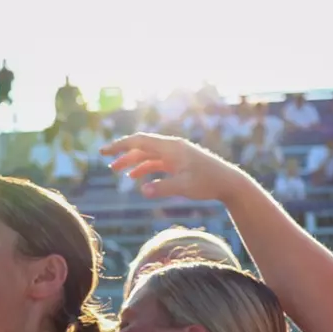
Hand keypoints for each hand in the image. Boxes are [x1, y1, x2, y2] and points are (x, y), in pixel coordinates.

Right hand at [100, 133, 252, 201]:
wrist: (228, 182)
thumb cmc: (208, 182)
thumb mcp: (184, 187)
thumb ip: (162, 188)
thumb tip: (142, 190)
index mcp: (171, 147)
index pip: (139, 141)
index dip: (120, 145)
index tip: (104, 151)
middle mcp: (171, 147)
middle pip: (141, 146)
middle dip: (122, 153)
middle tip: (105, 160)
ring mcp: (175, 154)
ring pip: (148, 155)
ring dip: (132, 162)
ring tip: (117, 171)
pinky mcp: (179, 162)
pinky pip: (157, 162)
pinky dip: (145, 168)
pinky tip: (137, 178)